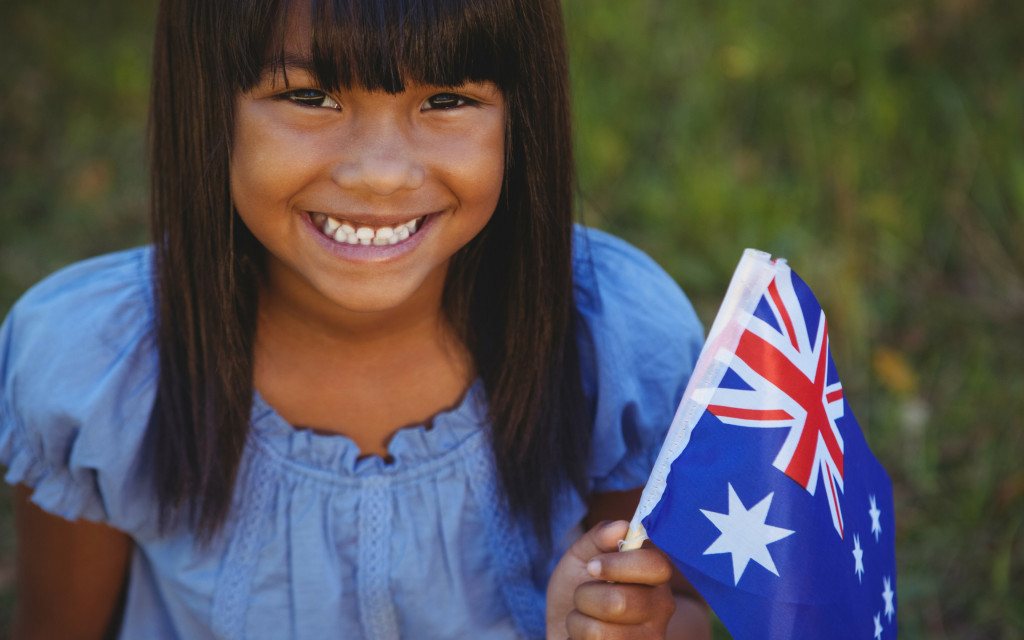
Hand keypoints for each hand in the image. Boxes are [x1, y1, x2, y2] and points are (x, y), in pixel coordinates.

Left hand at [546, 520, 675, 638]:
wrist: (564, 629)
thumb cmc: (579, 588)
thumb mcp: (582, 556)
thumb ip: (599, 537)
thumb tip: (621, 526)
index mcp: (655, 575)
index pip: (656, 566)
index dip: (619, 565)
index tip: (592, 566)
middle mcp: (661, 608)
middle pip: (620, 602)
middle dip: (586, 596)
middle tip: (583, 596)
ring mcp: (649, 639)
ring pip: (601, 632)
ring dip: (578, 622)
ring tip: (584, 619)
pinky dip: (577, 639)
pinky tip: (586, 638)